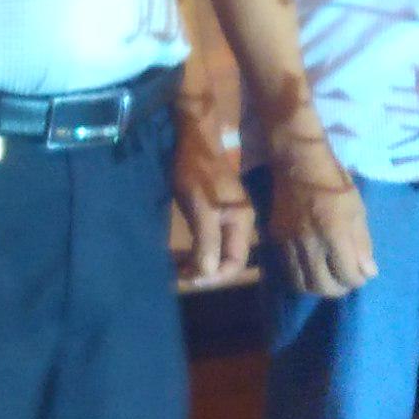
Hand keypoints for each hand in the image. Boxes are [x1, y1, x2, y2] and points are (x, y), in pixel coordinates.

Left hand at [169, 109, 256, 290]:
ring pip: (216, 252)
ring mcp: (226, 218)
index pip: (235, 263)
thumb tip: (207, 274)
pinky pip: (208, 241)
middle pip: (226, 260)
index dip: (214, 277)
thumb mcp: (201, 208)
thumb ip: (207, 241)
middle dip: (204, 272)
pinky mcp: (213, 213)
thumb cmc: (197, 171)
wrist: (192, 139)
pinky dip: (195, 251)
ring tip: (176, 269)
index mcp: (242, 222)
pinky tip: (180, 255)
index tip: (188, 279)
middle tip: (177, 276)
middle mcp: (239, 223)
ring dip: (198, 263)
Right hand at [266, 140, 378, 299]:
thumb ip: (362, 243)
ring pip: (302, 283)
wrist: (298, 163)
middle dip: (340, 288)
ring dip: (319, 287)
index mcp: (334, 232)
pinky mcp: (276, 240)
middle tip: (347, 281)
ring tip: (330, 280)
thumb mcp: (358, 208)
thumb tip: (368, 272)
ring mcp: (289, 242)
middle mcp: (309, 242)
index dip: (358, 280)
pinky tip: (312, 271)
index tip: (363, 275)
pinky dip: (302, 279)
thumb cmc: (334, 182)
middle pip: (323, 285)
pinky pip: (288, 271)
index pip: (347, 274)